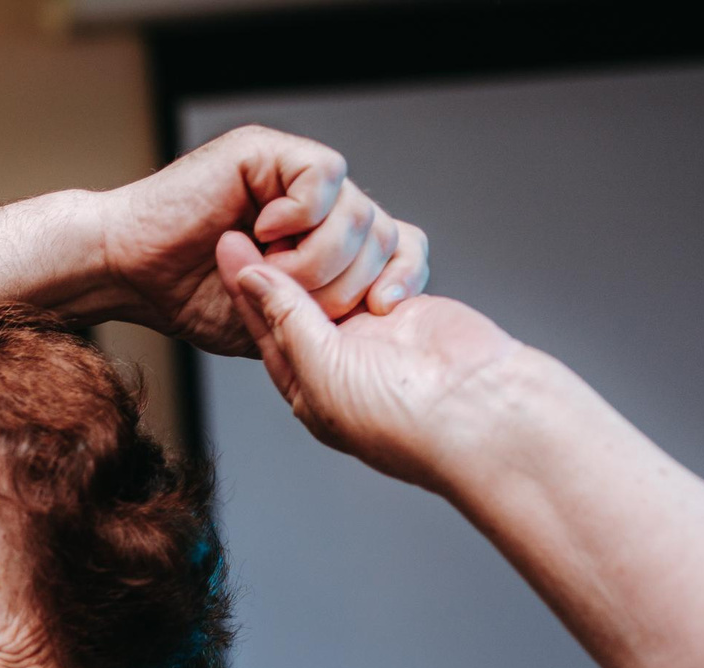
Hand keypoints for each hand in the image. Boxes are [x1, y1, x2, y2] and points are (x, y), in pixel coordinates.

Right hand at [96, 125, 428, 352]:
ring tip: (269, 270)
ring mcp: (293, 174)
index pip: (398, 246)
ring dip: (317, 260)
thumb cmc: (184, 297)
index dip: (402, 275)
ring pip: (357, 211)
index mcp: (322, 240)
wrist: (125, 274)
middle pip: (382, 234)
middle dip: (345, 284)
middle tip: (296, 301)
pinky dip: (299, 217)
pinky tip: (261, 232)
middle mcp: (315, 203)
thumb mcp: (273, 322)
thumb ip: (324, 314)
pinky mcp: (268, 152)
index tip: (381, 309)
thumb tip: (383, 306)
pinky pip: (324, 177)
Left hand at [220, 228, 526, 489]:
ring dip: (325, 252)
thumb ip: (287, 319)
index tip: (227, 240)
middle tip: (258, 215)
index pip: (264, 325)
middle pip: (298, 298)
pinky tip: (354, 233)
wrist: (477, 411)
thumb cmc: (396, 417)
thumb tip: (250, 277)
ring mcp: (376, 332)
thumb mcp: (321, 369)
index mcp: (306, 384)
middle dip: (281, 260)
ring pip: (340, 278)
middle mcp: (337, 358)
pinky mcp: (411, 308)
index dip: (243, 283)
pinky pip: (384, 269)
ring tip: (300, 214)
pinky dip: (373, 255)